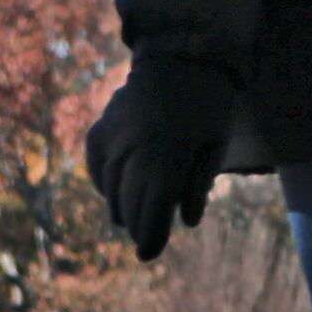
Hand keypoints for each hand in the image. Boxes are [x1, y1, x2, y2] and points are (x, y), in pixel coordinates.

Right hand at [85, 57, 239, 260]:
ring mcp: (114, 133)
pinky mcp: (102, 125)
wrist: (183, 58)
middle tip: (145, 245)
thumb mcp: (216, 144)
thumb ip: (199, 183)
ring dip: (120, 206)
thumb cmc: (209, 106)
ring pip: (110, 183)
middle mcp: (135, 144)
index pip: (153, 203)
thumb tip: (186, 221)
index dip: (150, 232)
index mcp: (168, 151)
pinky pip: (95, 162)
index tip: (148, 254)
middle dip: (137, 225)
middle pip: (128, 198)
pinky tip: (113, 192)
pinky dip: (103, 181)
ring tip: (132, 222)